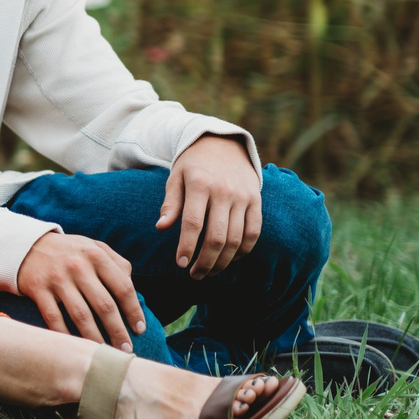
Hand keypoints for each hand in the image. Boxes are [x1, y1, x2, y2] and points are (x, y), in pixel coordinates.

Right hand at [15, 231, 143, 348]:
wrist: (26, 246)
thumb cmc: (69, 251)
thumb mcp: (94, 247)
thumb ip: (117, 264)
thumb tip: (133, 292)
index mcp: (96, 256)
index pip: (123, 287)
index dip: (133, 311)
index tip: (139, 329)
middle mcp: (78, 266)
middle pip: (104, 305)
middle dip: (118, 330)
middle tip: (125, 349)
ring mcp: (57, 279)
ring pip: (81, 315)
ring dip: (95, 337)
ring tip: (105, 351)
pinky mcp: (38, 289)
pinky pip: (54, 317)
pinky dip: (65, 334)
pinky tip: (75, 346)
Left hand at [160, 135, 263, 276]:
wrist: (223, 144)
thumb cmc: (193, 166)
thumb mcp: (176, 178)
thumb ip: (170, 203)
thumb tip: (161, 227)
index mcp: (200, 185)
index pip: (193, 223)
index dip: (187, 247)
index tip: (180, 264)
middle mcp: (224, 192)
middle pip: (217, 237)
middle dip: (205, 261)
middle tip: (194, 274)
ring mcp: (243, 197)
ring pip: (236, 239)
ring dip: (224, 261)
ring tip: (210, 272)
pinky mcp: (257, 201)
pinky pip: (253, 232)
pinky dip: (244, 250)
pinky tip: (231, 260)